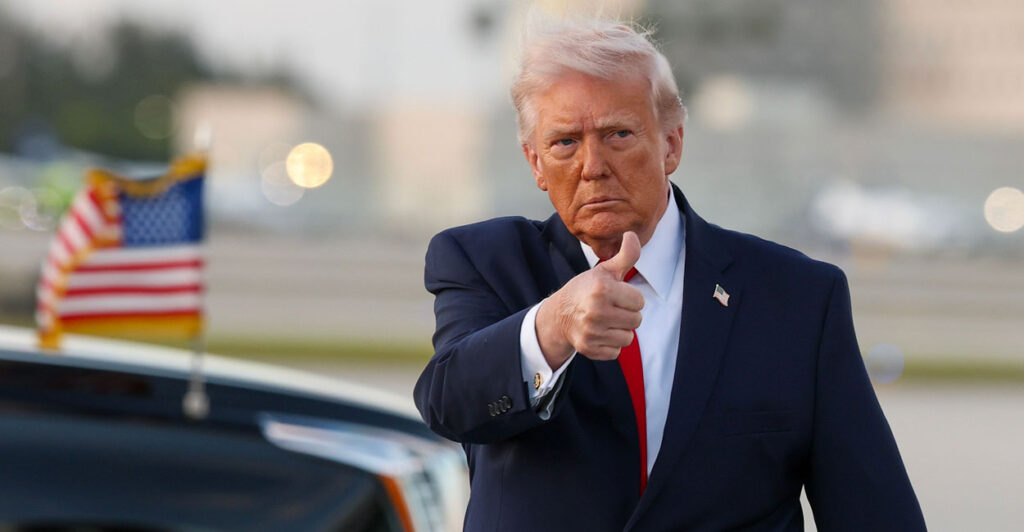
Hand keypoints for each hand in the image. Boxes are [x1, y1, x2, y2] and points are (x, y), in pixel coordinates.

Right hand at [535, 231, 644, 367]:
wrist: (559, 314)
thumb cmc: (586, 289)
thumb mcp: (604, 270)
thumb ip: (625, 255)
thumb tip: (632, 234)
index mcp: (602, 289)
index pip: (639, 302)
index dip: (630, 298)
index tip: (617, 295)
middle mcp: (596, 311)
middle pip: (636, 320)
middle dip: (627, 314)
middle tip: (611, 308)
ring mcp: (591, 331)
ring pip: (628, 338)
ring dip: (620, 330)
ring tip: (607, 321)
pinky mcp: (589, 348)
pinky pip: (616, 351)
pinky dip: (610, 344)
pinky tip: (600, 333)